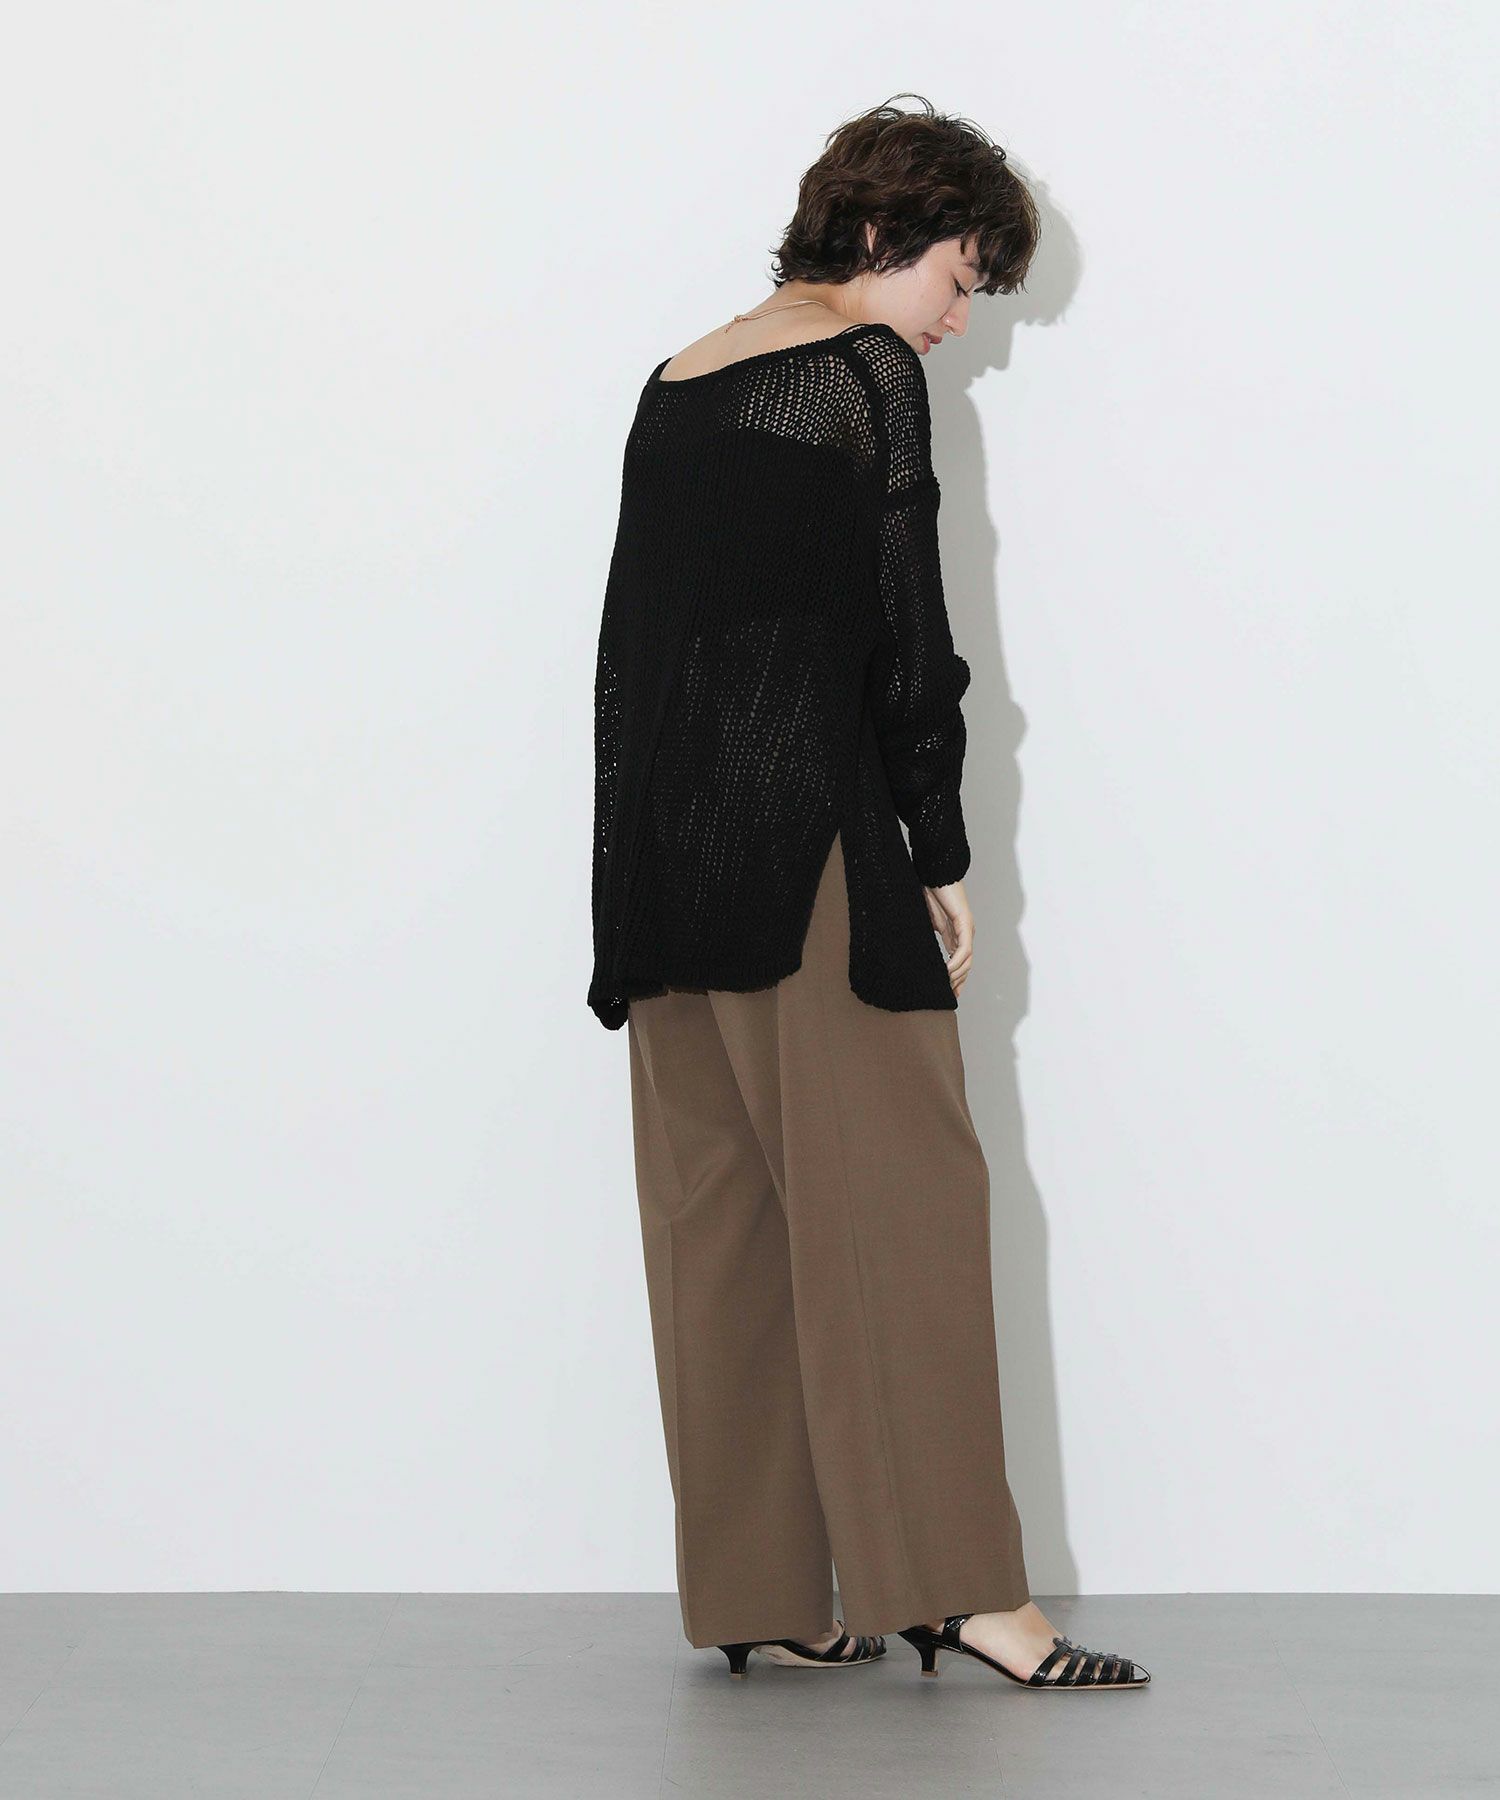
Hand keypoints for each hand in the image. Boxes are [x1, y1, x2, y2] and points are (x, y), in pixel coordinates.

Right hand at [924, 877, 972, 995]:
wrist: (934, 872)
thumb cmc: (928, 891)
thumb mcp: (925, 920)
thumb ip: (926, 934)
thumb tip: (914, 950)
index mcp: (955, 932)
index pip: (959, 959)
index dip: (956, 976)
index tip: (949, 991)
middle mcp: (964, 932)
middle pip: (966, 963)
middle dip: (959, 981)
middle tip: (950, 996)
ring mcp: (966, 928)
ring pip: (967, 959)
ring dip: (958, 975)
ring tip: (946, 986)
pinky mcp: (964, 922)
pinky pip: (963, 949)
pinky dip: (956, 962)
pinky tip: (948, 972)